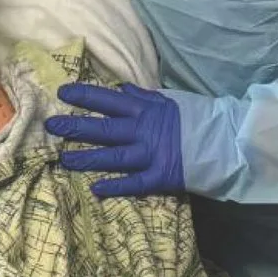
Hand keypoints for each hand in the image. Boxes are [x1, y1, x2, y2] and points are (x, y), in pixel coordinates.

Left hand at [48, 81, 186, 200]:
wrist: (226, 141)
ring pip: (113, 157)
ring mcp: (151, 155)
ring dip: (87, 159)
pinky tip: (95, 189)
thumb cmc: (197, 119)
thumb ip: (143, 96)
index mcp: (146, 109)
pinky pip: (134, 184)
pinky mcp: (161, 176)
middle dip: (76, 127)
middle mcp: (144, 131)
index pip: (109, 100)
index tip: (62, 92)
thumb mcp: (170, 100)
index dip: (85, 96)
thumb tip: (121, 87)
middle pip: (104, 129)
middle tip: (52, 126)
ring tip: (64, 161)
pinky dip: (115, 187)